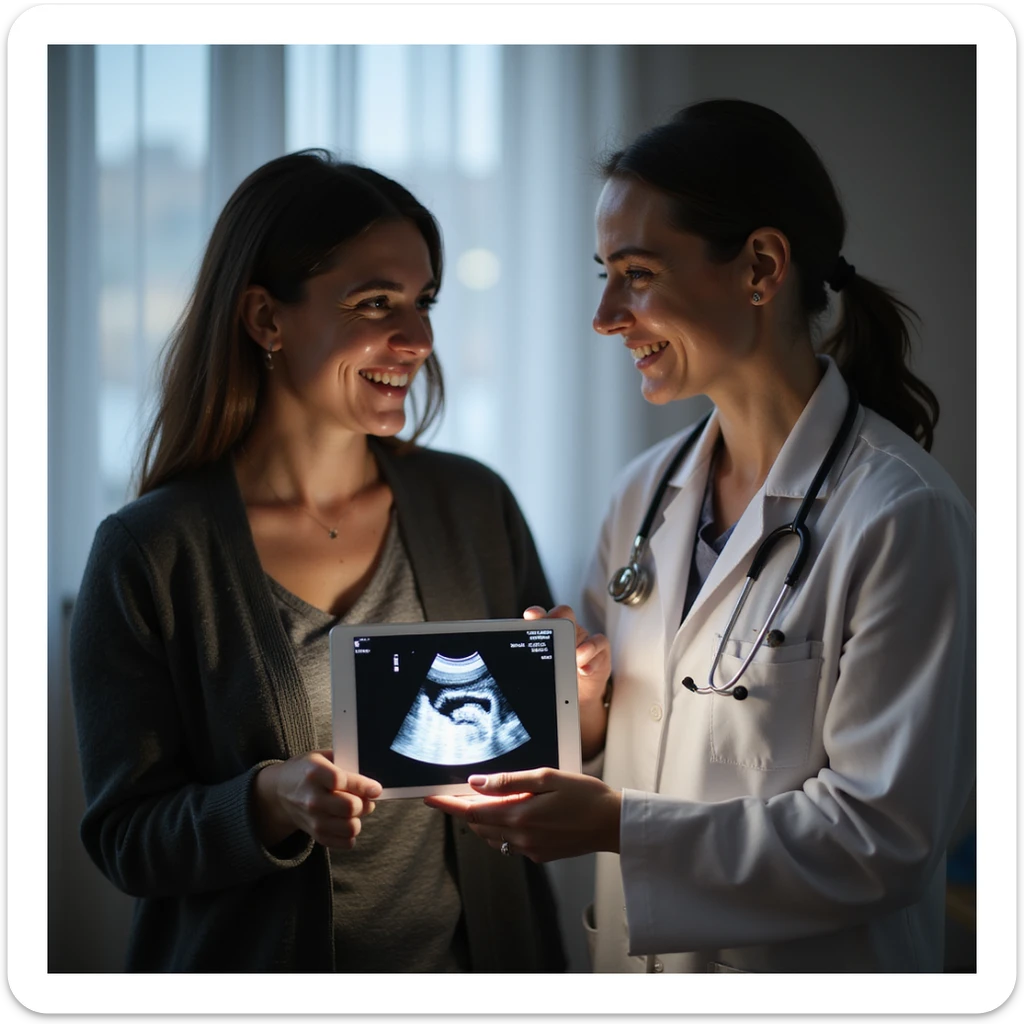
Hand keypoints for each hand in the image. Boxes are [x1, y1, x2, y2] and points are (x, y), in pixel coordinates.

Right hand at [254, 751, 381, 849]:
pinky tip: (348, 822)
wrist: (280, 791)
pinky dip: (352, 835)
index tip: (376, 789)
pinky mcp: (316, 834)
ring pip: (350, 827)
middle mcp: (312, 798)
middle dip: (365, 802)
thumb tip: (371, 776)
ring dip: (359, 818)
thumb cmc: (307, 770)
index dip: (362, 785)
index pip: (341, 781)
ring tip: (356, 810)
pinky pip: (344, 842)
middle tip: (366, 798)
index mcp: (315, 773)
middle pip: (350, 807)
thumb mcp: (322, 757)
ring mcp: (313, 819)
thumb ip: (346, 762)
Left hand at [424, 768, 620, 862]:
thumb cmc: (585, 796)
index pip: (472, 811)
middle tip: (458, 791)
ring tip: (484, 800)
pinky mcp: (540, 855)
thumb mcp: (547, 777)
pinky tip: (512, 814)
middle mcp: (520, 838)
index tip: (429, 797)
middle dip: (464, 809)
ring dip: (482, 820)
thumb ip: (509, 781)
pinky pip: (509, 844)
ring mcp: (530, 850)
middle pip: (478, 825)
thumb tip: (477, 783)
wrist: (613, 824)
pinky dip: (501, 829)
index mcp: (519, 816)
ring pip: (492, 837)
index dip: (448, 804)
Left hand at [524, 604, 610, 759]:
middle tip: (557, 628)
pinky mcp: (599, 650)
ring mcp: (583, 639)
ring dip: (579, 643)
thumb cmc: (554, 678)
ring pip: (583, 630)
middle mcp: (566, 631)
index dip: (537, 613)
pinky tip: (584, 669)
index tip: (530, 616)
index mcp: (548, 633)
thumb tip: (502, 669)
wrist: (574, 696)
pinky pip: (599, 645)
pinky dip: (592, 656)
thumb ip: (526, 664)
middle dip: (560, 618)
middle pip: (564, 614)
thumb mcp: (539, 671)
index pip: (541, 616)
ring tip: (575, 657)